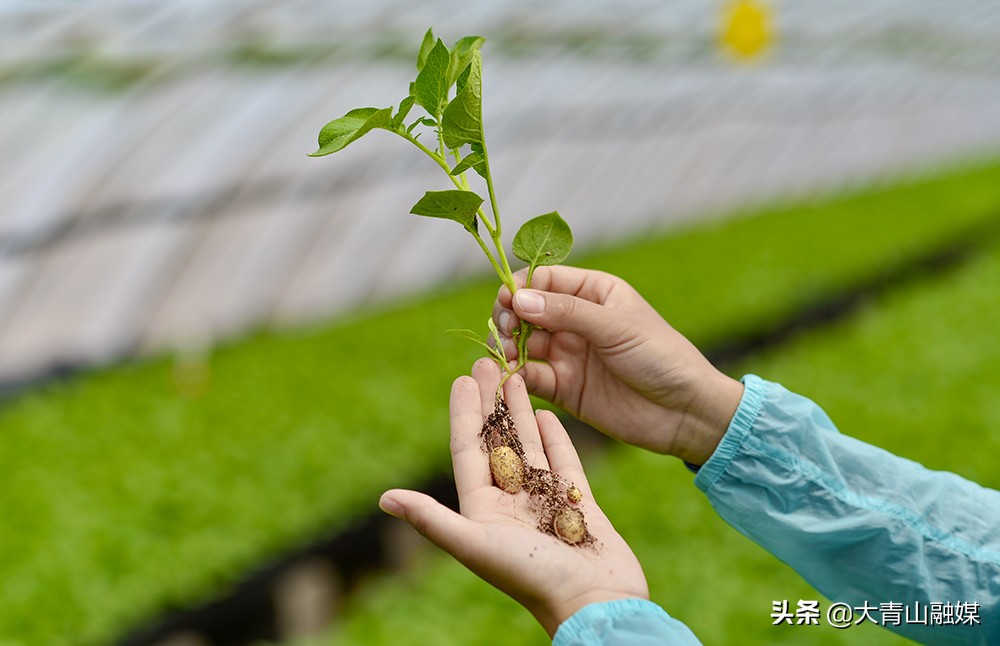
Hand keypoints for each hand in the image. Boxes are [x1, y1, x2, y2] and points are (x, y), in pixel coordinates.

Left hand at [378, 359, 648, 636]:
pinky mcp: (577, 504)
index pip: (468, 452)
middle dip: (491, 403)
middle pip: (498, 442)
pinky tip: (549, 414)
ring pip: (529, 447)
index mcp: (483, 511)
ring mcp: (544, 502)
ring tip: (518, 377)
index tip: (462, 379)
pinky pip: (563, 463)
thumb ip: (432, 519)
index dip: (463, 415)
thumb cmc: (532, 577)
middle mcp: (510, 504)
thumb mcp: (476, 544)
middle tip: (489, 362)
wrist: (595, 604)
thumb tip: (384, 498)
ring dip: (521, 413)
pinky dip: (555, 439)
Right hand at [493, 266, 742, 464]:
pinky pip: (530, 376)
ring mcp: (568, 354)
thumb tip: (519, 298)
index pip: (545, 278)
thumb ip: (567, 312)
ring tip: (506, 353)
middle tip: (505, 329)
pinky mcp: (564, 388)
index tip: (506, 299)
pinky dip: (515, 375)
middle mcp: (576, 320)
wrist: (685, 413)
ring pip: (522, 343)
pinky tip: (510, 376)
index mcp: (594, 292)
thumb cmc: (662, 357)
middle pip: (526, 310)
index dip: (521, 286)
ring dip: (507, 345)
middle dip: (509, 317)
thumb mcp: (616, 327)